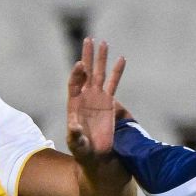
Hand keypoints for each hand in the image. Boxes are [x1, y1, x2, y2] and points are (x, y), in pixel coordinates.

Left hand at [65, 37, 127, 162]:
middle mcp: (85, 97)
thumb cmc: (82, 150)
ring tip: (104, 43)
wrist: (96, 155)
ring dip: (101, 59)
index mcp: (74, 104)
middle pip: (85, 72)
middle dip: (87, 56)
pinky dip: (117, 72)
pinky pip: (113, 83)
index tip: (81, 64)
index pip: (74, 83)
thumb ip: (74, 134)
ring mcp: (97, 98)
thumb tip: (73, 125)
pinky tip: (121, 58)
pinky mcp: (108, 102)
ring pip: (99, 74)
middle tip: (89, 39)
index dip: (77, 74)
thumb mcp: (76, 143)